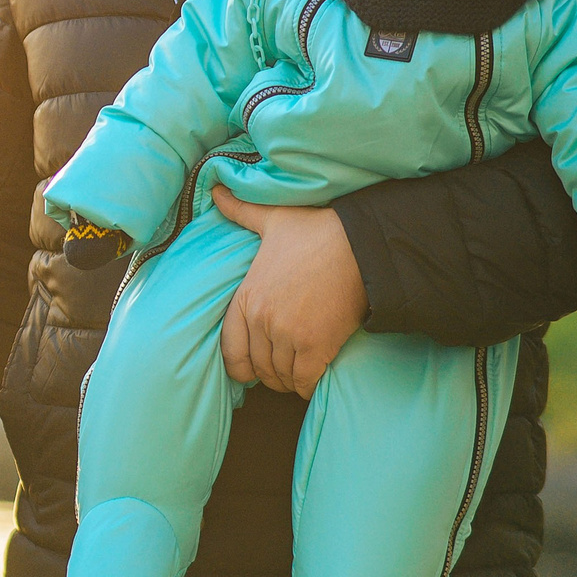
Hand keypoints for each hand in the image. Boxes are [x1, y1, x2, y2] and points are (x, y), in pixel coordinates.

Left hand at [211, 186, 366, 396]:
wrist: (359, 245)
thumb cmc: (316, 231)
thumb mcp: (273, 219)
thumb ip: (241, 212)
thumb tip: (216, 191)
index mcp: (246, 297)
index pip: (230, 350)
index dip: (240, 365)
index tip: (251, 367)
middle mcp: (262, 320)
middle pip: (258, 367)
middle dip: (269, 372)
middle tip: (282, 368)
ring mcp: (287, 335)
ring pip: (280, 377)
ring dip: (289, 379)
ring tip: (298, 371)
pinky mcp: (316, 347)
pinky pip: (304, 382)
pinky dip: (308, 385)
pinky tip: (314, 378)